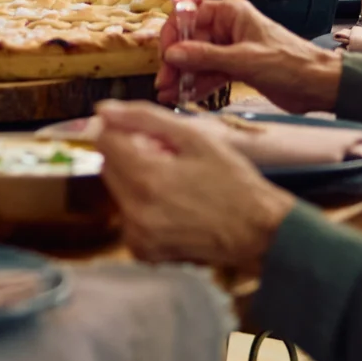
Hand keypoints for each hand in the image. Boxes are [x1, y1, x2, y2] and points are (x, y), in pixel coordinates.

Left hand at [95, 101, 294, 268]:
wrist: (258, 232)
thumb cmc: (233, 182)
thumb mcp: (194, 138)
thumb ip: (144, 118)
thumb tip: (102, 109)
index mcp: (146, 178)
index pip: (104, 141)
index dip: (124, 130)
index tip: (149, 135)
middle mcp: (135, 211)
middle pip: (108, 166)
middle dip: (131, 155)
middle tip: (169, 158)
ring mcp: (138, 235)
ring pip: (118, 191)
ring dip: (136, 181)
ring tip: (176, 183)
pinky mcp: (143, 251)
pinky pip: (128, 216)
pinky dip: (143, 206)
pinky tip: (173, 205)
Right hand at [157, 0, 342, 112]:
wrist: (320, 86)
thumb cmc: (291, 64)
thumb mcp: (245, 60)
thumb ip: (206, 56)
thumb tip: (173, 54)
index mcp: (232, 13)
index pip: (191, 15)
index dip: (174, 33)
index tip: (165, 54)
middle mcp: (229, 28)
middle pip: (191, 40)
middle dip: (176, 61)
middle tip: (165, 82)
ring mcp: (232, 49)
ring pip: (199, 60)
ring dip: (184, 76)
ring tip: (169, 94)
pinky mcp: (237, 68)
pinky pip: (210, 74)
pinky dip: (198, 85)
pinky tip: (185, 96)